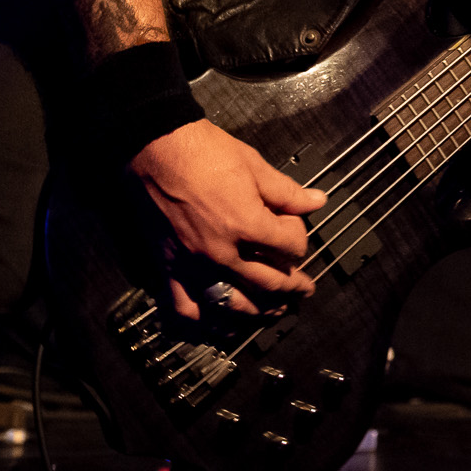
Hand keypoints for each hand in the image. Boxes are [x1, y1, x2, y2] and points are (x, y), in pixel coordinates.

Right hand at [129, 118, 327, 318]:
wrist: (153, 147)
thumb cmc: (201, 150)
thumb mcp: (253, 164)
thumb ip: (287, 191)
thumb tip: (317, 201)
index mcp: (246, 223)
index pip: (290, 247)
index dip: (299, 238)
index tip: (295, 230)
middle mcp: (222, 251)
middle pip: (269, 282)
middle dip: (294, 285)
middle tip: (305, 288)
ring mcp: (194, 263)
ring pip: (233, 304)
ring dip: (259, 310)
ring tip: (274, 309)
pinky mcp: (169, 266)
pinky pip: (186, 306)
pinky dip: (205, 321)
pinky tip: (221, 324)